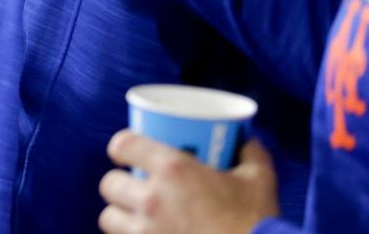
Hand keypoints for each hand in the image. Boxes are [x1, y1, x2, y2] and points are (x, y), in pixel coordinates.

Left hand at [98, 131, 280, 233]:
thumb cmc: (257, 222)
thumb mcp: (259, 181)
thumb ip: (251, 155)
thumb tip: (248, 142)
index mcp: (173, 170)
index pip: (124, 144)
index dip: (121, 147)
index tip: (125, 152)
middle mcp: (152, 199)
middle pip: (109, 184)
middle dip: (119, 185)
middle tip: (135, 187)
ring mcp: (146, 232)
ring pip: (109, 219)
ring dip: (119, 216)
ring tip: (135, 217)